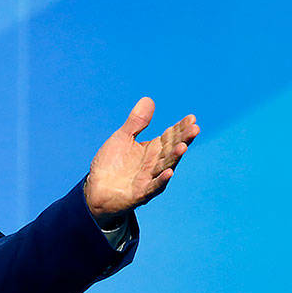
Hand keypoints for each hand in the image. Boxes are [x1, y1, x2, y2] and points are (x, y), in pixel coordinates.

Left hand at [84, 97, 198, 225]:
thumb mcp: (122, 138)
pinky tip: (169, 172)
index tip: (192, 118)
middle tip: (195, 128)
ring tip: (183, 146)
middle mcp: (155, 163)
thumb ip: (136, 122)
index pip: (170, 136)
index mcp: (152, 150)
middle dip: (183, 139)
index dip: (180, 128)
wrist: (96, 190)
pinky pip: (153, 187)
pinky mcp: (140, 193)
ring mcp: (149, 179)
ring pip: (165, 166)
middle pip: (172, 149)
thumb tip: (148, 99)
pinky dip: (161, 180)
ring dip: (174, 157)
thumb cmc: (111, 164)